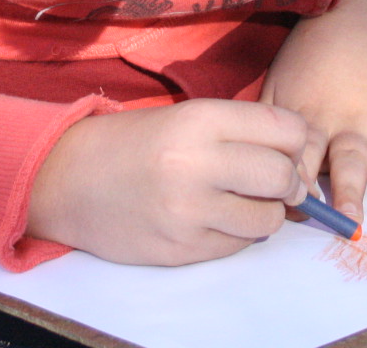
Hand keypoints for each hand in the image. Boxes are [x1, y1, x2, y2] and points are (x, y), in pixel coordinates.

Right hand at [27, 100, 309, 265]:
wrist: (68, 180)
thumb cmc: (132, 143)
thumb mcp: (185, 117)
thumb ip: (239, 131)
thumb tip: (298, 155)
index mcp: (199, 120)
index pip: (285, 130)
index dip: (296, 141)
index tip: (287, 148)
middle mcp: (196, 164)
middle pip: (283, 177)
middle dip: (289, 181)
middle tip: (276, 182)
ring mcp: (188, 212)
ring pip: (268, 219)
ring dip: (266, 212)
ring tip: (243, 201)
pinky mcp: (182, 248)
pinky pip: (238, 245)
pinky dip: (238, 234)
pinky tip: (215, 218)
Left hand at [261, 0, 366, 220]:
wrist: (363, 14)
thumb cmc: (312, 55)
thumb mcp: (280, 81)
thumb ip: (269, 124)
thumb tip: (252, 164)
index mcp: (314, 115)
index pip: (304, 153)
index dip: (299, 179)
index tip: (295, 205)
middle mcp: (352, 120)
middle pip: (349, 159)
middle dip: (347, 190)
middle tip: (345, 219)